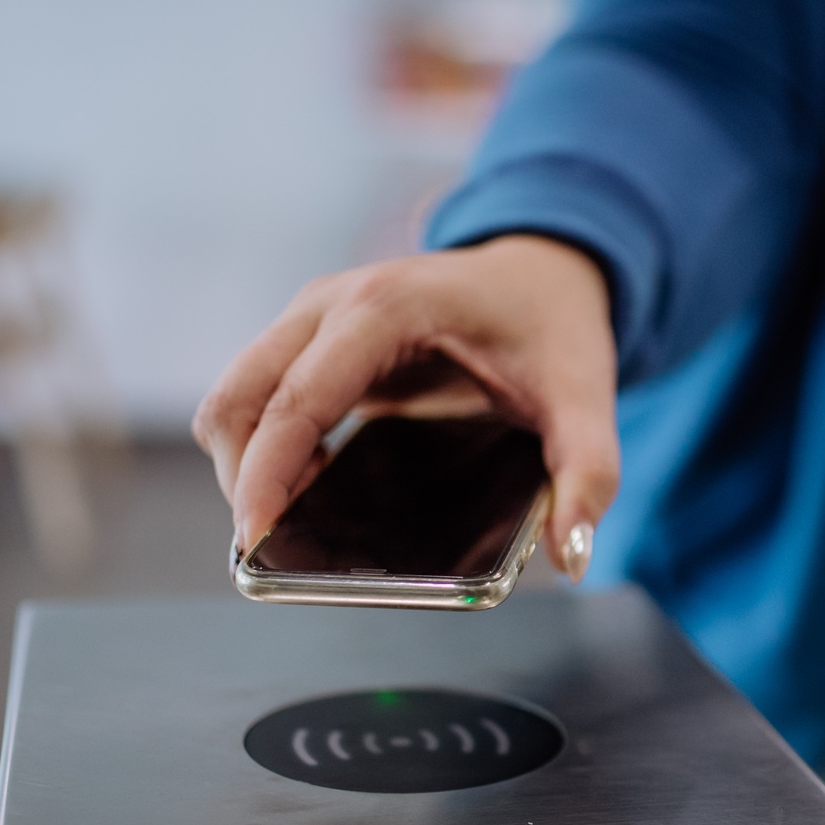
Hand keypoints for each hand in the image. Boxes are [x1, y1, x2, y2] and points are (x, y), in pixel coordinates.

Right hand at [192, 234, 619, 580]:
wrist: (544, 269)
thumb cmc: (555, 328)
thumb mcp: (585, 398)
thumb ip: (588, 472)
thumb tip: (574, 555)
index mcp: (388, 308)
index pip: (298, 399)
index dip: (265, 474)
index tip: (254, 540)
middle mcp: (333, 302)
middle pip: (239, 397)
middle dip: (241, 478)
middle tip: (271, 550)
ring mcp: (313, 315)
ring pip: (235, 396)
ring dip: (246, 463)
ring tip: (295, 520)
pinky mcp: (311, 336)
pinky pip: (258, 396)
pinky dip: (263, 447)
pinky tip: (312, 487)